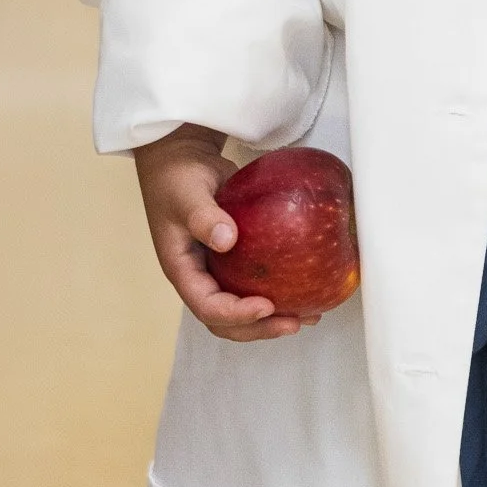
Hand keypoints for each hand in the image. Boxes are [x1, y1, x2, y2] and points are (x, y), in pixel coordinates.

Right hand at [134, 124, 319, 341]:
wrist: (182, 159)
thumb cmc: (178, 177)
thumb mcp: (186, 194)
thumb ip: (203, 216)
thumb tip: (227, 240)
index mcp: (183, 270)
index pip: (207, 306)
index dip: (236, 314)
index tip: (265, 306)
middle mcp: (201, 277)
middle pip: (226, 320)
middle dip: (259, 327)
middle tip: (294, 323)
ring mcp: (219, 269)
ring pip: (243, 305)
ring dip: (273, 317)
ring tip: (308, 316)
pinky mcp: (237, 258)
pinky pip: (256, 282)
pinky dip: (280, 290)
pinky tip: (307, 286)